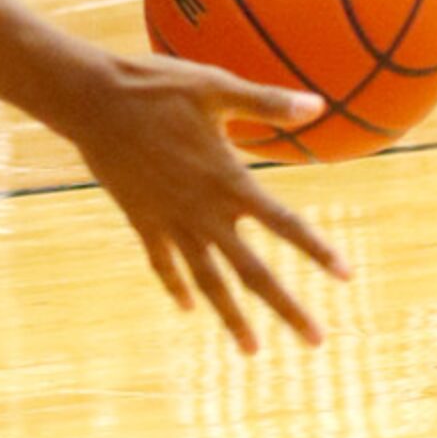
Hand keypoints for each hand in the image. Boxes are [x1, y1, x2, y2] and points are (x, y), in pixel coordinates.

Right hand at [62, 53, 349, 351]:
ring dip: (232, 316)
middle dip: (287, 308)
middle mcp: (203, 211)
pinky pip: (162, 262)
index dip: (317, 250)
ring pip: (208, 280)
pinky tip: (188, 307)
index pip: (285, 224)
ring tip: (252, 350)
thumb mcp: (214, 87)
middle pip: (253, 271)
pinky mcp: (140, 218)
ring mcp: (170, 220)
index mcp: (228, 181)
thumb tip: (318, 104)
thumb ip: (266, 102)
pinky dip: (176, 286)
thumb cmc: (154, 87)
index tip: (346, 276)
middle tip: (316, 341)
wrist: (90, 99)